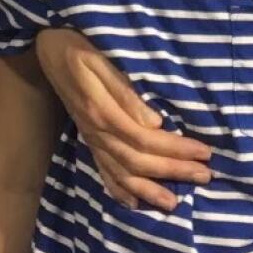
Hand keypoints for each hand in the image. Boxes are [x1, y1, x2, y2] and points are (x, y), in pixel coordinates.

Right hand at [34, 27, 210, 211]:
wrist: (48, 49)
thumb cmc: (79, 48)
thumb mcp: (100, 60)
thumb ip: (124, 91)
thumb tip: (154, 121)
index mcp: (103, 112)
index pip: (146, 140)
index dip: (175, 150)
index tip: (203, 153)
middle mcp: (97, 132)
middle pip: (138, 161)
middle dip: (172, 171)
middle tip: (204, 176)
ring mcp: (91, 139)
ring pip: (121, 174)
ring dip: (148, 190)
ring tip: (173, 204)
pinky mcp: (88, 140)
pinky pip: (103, 171)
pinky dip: (118, 190)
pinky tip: (133, 203)